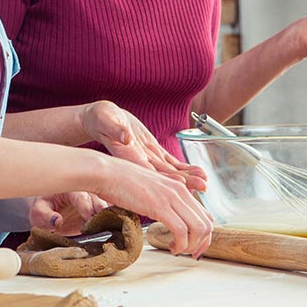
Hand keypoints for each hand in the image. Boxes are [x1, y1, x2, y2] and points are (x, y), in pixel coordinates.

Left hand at [27, 192, 107, 234]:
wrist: (49, 213)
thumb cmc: (42, 210)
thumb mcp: (37, 213)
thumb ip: (45, 216)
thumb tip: (57, 220)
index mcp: (69, 189)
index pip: (81, 197)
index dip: (86, 208)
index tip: (89, 219)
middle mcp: (85, 193)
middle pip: (99, 199)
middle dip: (103, 211)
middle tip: (106, 223)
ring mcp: (95, 201)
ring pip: (107, 206)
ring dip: (111, 216)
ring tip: (113, 227)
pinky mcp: (100, 212)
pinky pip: (110, 214)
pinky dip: (114, 220)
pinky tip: (117, 227)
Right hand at [80, 101, 207, 190]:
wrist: (102, 119)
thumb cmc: (101, 119)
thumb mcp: (106, 121)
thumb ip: (115, 130)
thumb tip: (125, 136)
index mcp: (127, 155)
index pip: (147, 171)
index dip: (164, 180)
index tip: (181, 185)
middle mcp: (138, 162)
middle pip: (162, 176)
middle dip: (183, 183)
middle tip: (202, 187)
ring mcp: (147, 159)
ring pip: (170, 172)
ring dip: (187, 177)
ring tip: (204, 181)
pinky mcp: (152, 154)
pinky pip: (170, 164)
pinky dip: (184, 168)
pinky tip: (197, 172)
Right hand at [86, 156, 213, 257]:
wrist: (105, 173)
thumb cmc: (121, 181)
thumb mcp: (150, 189)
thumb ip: (162, 200)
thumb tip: (167, 216)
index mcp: (178, 187)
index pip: (205, 214)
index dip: (204, 235)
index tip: (194, 246)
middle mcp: (179, 191)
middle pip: (207, 224)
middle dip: (201, 244)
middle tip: (189, 254)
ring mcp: (171, 198)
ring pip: (198, 229)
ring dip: (191, 246)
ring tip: (177, 250)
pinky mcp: (159, 206)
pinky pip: (181, 231)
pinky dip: (179, 244)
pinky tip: (170, 247)